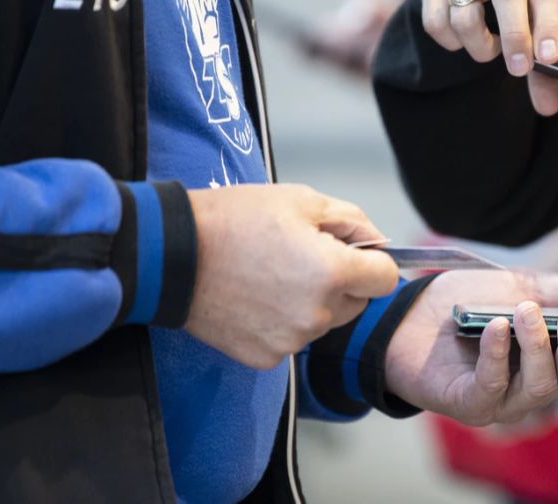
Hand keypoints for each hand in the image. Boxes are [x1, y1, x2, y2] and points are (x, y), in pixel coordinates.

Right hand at [184, 184, 398, 368]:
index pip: (385, 279)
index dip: (373, 262)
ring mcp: (291, 339)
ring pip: (324, 321)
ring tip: (271, 275)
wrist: (171, 255)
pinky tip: (255, 297)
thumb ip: (352, 221)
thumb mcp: (301, 200)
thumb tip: (379, 242)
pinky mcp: (266, 356)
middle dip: (341, 281)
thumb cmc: (234, 220)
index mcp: (331, 272)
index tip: (353, 254)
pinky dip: (281, 321)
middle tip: (300, 257)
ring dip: (311, 302)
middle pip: (356, 302)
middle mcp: (317, 313)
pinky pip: (292, 338)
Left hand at [384, 270, 557, 424]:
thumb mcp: (522, 286)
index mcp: (547, 359)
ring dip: (536, 348)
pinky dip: (497, 357)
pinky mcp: (468, 403)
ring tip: (526, 312)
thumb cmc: (467, 303)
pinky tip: (497, 328)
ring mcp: (499, 399)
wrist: (409, 311)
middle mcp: (528, 385)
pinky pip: (491, 387)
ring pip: (537, 387)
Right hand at [422, 0, 557, 114]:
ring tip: (491, 48)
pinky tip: (464, 37)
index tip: (550, 59)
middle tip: (519, 69)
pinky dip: (452, 42)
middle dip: (515, 37)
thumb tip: (548, 107)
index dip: (548, 26)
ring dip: (480, 46)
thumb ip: (544, 53)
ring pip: (465, 16)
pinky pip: (435, 23)